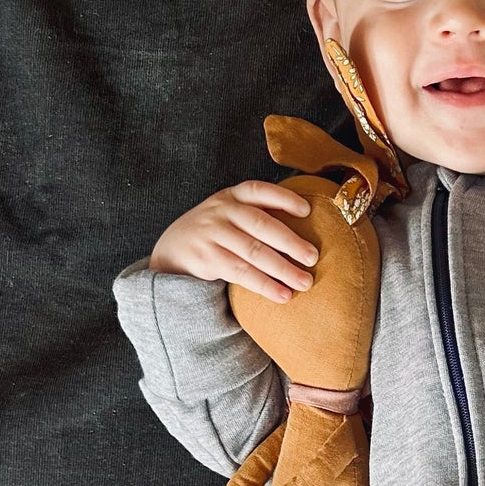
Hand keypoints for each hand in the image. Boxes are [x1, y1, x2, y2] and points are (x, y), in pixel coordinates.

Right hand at [147, 181, 318, 301]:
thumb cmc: (213, 233)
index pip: (259, 190)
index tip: (306, 211)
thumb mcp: (228, 214)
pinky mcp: (206, 258)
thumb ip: (256, 215)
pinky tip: (282, 295)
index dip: (284, 198)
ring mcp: (212, 234)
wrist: (170, 251)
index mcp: (231, 197)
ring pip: (253, 252)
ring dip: (282, 269)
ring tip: (304, 282)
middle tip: (313, 257)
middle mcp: (221, 211)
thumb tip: (303, 231)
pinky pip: (241, 272)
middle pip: (260, 224)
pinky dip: (264, 285)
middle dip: (290, 242)